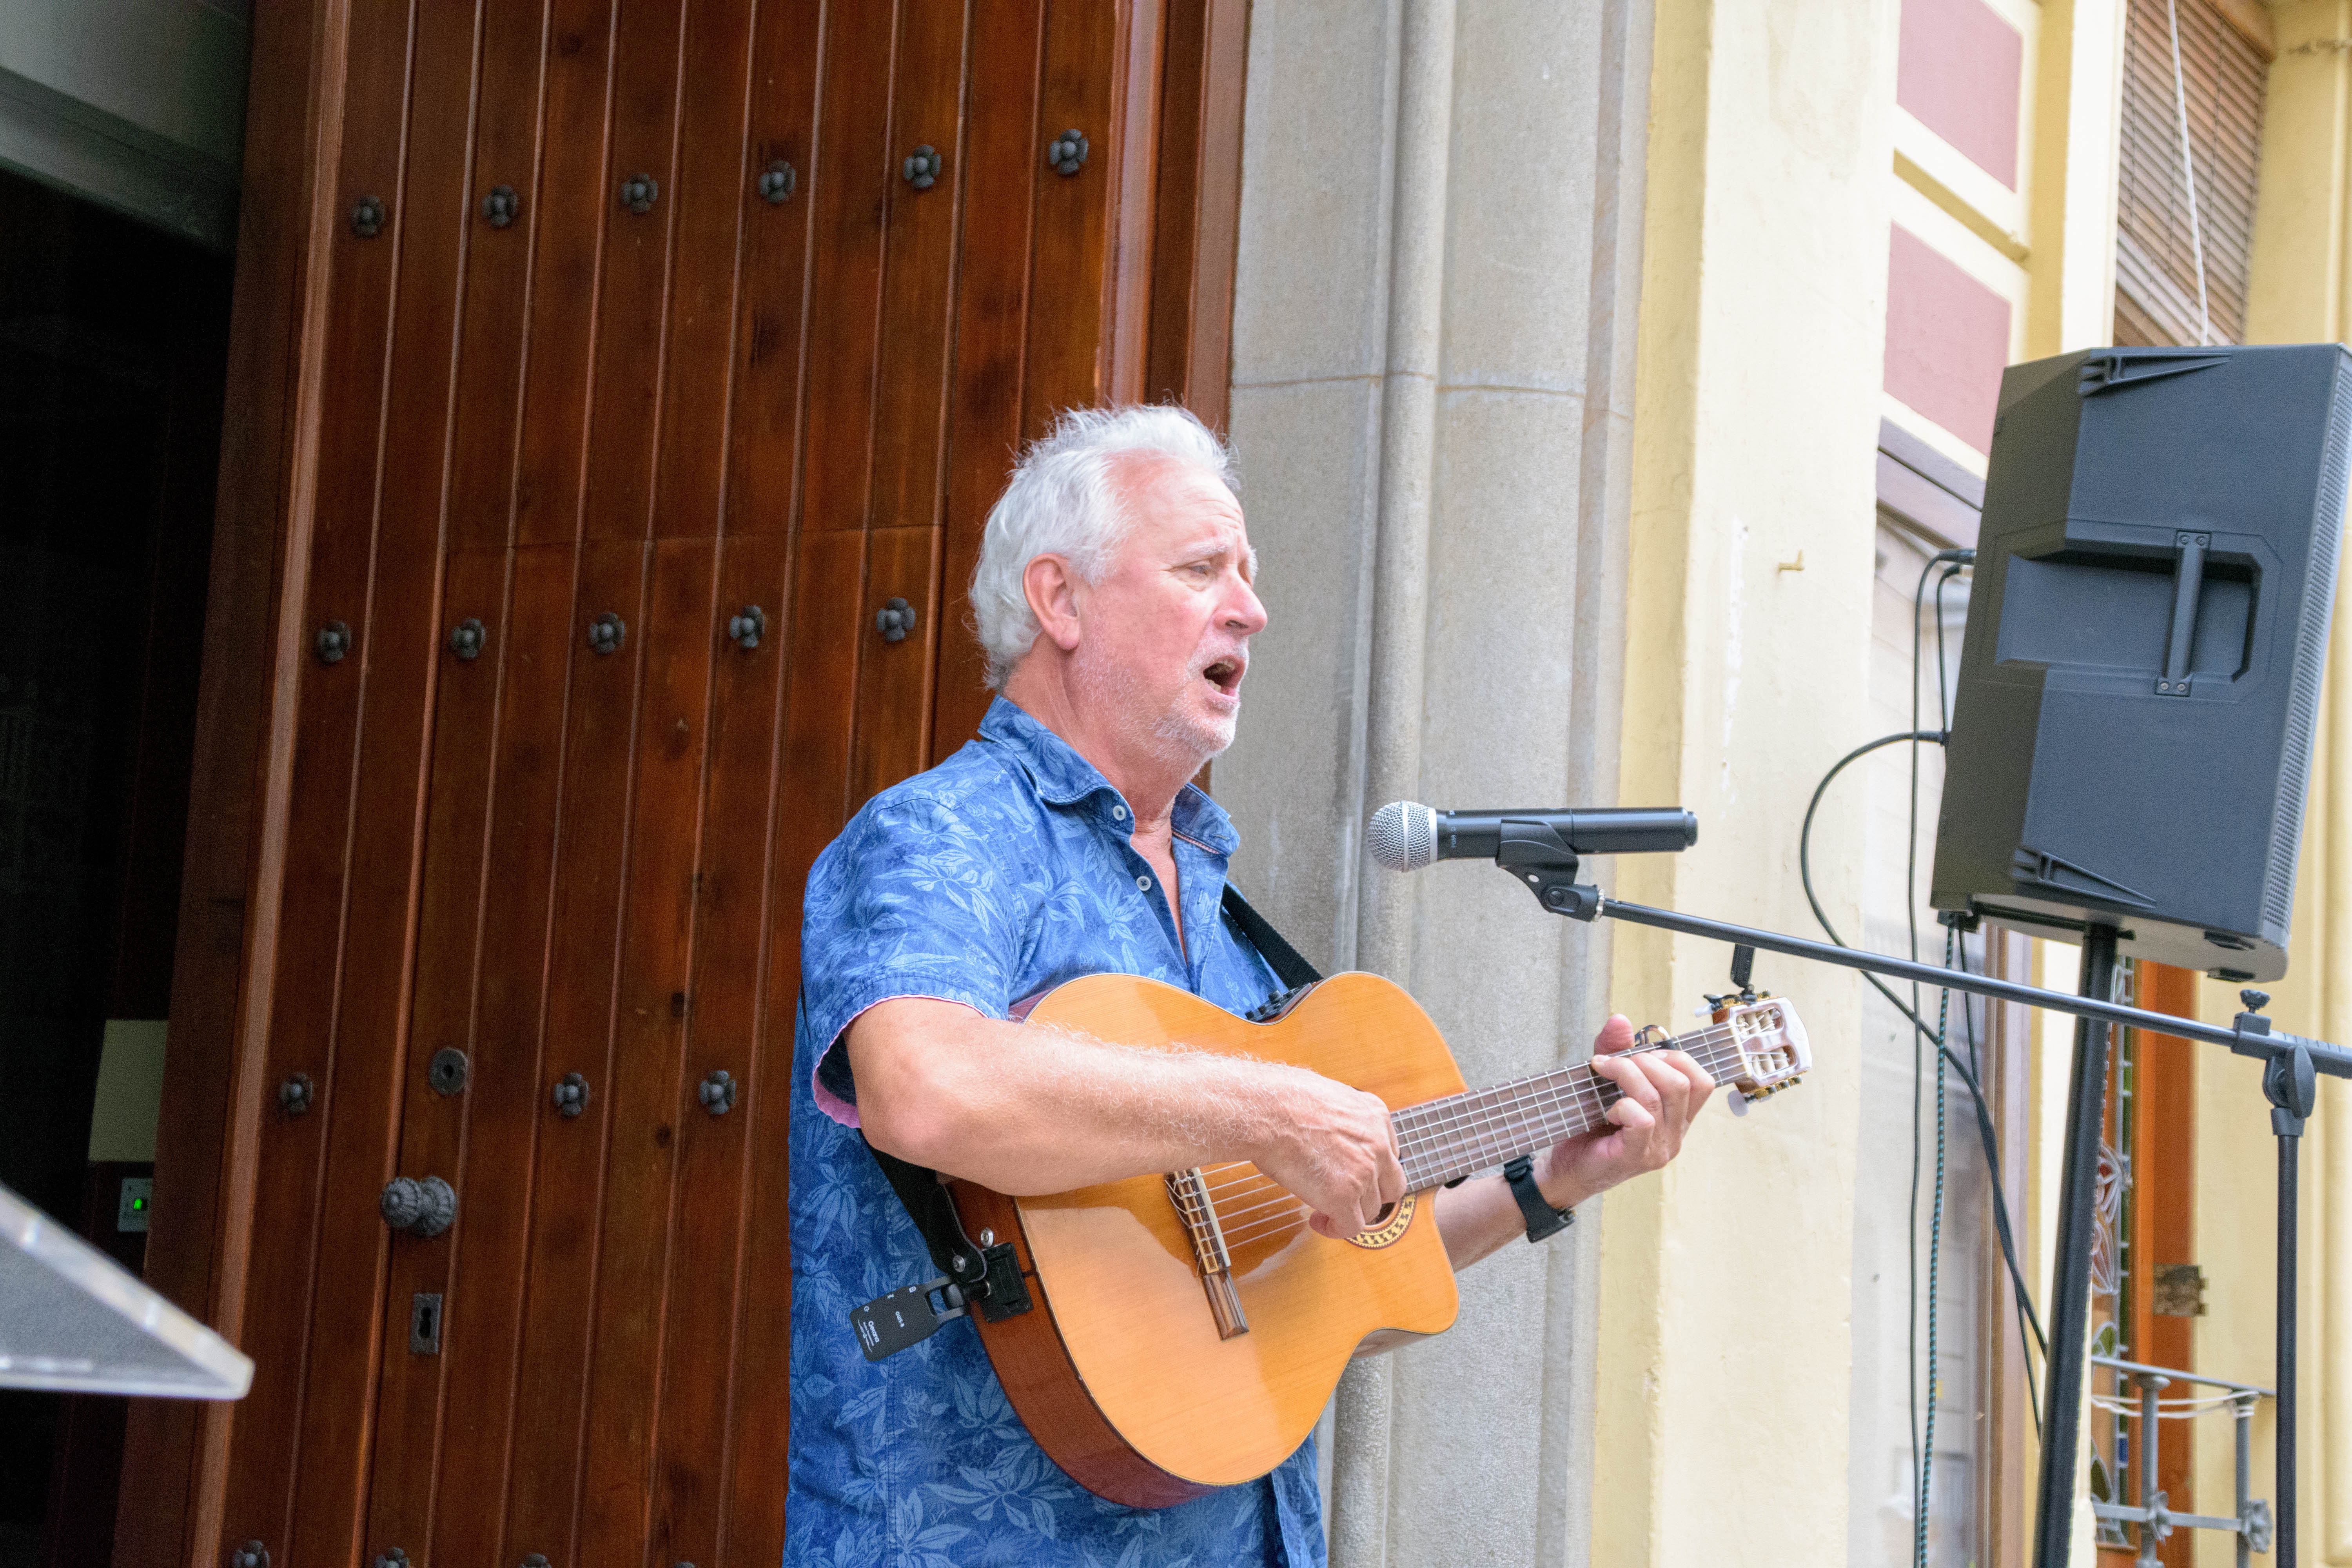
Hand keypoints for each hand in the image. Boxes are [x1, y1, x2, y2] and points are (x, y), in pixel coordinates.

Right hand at [1252, 1070, 1406, 1239]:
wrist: (1266, 1111)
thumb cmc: (1281, 1099)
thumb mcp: (1327, 1095)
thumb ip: (1340, 1117)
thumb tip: (1329, 1129)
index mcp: (1375, 1115)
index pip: (1389, 1152)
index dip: (1373, 1168)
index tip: (1354, 1174)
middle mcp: (1377, 1144)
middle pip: (1391, 1184)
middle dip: (1371, 1194)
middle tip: (1347, 1198)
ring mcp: (1364, 1172)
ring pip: (1371, 1208)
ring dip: (1349, 1212)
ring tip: (1323, 1210)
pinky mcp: (1343, 1196)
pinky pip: (1351, 1226)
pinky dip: (1335, 1229)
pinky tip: (1318, 1222)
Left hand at [1535, 1015, 1713, 1207]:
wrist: (1563, 1168)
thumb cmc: (1588, 1127)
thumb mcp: (1604, 1082)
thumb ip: (1616, 1051)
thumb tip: (1620, 1020)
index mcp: (1677, 1117)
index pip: (1702, 1081)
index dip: (1676, 1057)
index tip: (1640, 1053)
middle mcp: (1675, 1135)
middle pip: (1683, 1082)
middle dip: (1646, 1061)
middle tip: (1614, 1062)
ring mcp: (1659, 1148)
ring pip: (1661, 1096)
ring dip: (1628, 1074)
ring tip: (1603, 1073)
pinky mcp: (1636, 1157)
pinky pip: (1643, 1120)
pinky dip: (1622, 1105)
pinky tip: (1607, 1111)